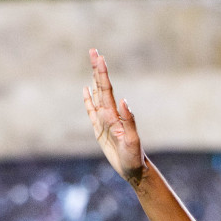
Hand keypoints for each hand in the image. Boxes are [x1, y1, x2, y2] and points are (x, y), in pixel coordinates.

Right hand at [83, 49, 146, 186]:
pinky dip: (88, 100)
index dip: (102, 73)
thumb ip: (129, 121)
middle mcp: (109, 114)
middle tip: (94, 50)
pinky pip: (91, 111)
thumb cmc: (134, 157)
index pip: (107, 89)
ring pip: (97, 95)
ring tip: (92, 63)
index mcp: (115, 115)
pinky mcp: (100, 129)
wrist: (134, 170)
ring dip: (94, 79)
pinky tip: (86, 89)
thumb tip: (124, 101)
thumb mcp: (132, 141)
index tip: (99, 57)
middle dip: (97, 69)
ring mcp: (104, 121)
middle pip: (101, 87)